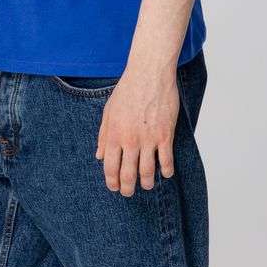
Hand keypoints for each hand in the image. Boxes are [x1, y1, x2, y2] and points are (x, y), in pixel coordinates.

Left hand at [95, 66, 179, 195]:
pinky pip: (167, 161)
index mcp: (114, 134)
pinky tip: (166, 172)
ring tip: (146, 185)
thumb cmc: (127, 90)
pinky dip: (167, 171)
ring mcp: (148, 139)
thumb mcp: (109, 111)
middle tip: (128, 192)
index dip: (112, 182)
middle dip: (127, 188)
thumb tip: (100, 156)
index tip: (114, 187)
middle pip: (128, 175)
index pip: (110, 168)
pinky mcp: (165, 135)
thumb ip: (104, 135)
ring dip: (146, 183)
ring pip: (147, 172)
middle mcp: (130, 140)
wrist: (148, 73)